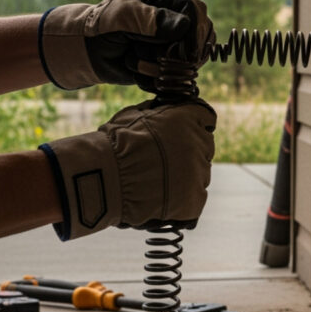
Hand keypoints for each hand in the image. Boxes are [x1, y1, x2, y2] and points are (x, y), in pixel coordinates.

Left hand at [38, 0, 214, 90]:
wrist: (91, 50)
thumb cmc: (104, 25)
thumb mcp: (121, 17)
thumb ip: (149, 19)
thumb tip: (183, 26)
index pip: (197, 12)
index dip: (195, 33)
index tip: (185, 52)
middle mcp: (179, 19)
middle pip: (201, 39)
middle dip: (175, 54)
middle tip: (149, 56)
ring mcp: (178, 43)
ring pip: (190, 62)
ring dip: (161, 67)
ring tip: (136, 59)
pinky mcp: (172, 64)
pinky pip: (177, 77)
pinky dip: (156, 79)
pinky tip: (138, 70)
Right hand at [39, 98, 216, 239]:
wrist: (105, 178)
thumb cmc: (114, 145)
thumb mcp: (135, 115)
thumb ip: (158, 112)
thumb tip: (162, 109)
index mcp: (188, 119)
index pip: (206, 119)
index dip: (193, 127)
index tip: (181, 135)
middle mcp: (199, 143)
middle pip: (204, 148)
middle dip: (187, 154)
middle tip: (163, 163)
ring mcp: (199, 173)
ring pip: (200, 175)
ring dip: (185, 178)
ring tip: (155, 184)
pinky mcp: (193, 200)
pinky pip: (195, 200)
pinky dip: (182, 202)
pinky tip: (162, 200)